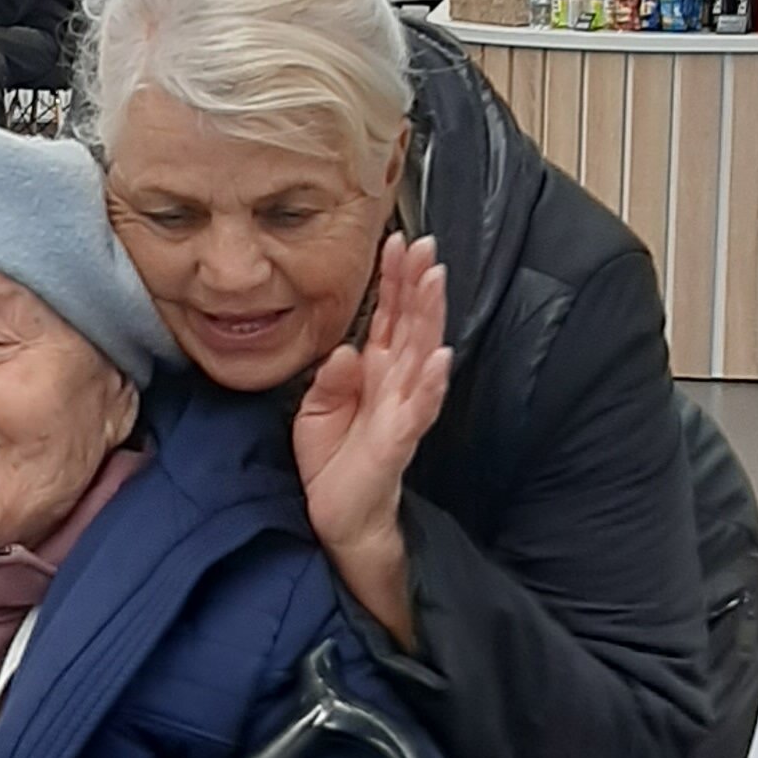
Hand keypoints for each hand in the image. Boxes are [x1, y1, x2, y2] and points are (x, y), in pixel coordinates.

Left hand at [290, 235, 450, 647]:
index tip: (398, 240)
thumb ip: (332, 377)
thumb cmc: (333, 462)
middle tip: (424, 244)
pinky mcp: (399, 440)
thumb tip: (346, 349)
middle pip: (413, 324)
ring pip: (423, 354)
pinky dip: (432, 382)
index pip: (390, 316)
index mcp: (377, 371)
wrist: (338, 517)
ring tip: (436, 280)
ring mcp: (403, 410)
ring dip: (431, 317)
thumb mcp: (317, 409)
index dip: (395, 279)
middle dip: (418, 283)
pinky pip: (419, 408)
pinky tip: (441, 356)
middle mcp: (396, 384)